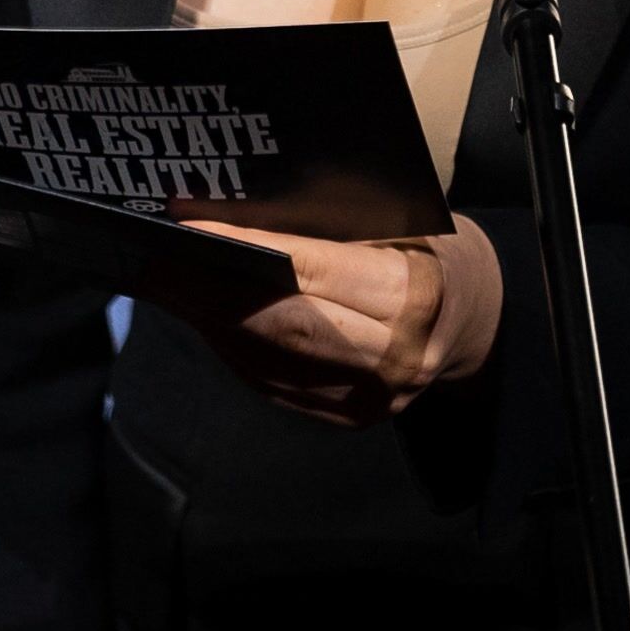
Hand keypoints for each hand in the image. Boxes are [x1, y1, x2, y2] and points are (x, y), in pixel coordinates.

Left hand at [173, 214, 502, 424]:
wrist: (477, 321)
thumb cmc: (432, 252)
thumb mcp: (403, 226)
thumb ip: (336, 229)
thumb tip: (241, 214)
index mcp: (414, 296)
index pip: (314, 270)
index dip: (249, 249)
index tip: (193, 226)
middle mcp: (392, 357)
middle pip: (280, 323)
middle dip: (209, 288)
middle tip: (152, 254)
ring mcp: (368, 397)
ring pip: (267, 358)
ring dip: (207, 317)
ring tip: (160, 278)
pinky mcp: (346, 416)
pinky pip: (272, 381)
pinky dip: (229, 344)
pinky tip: (198, 311)